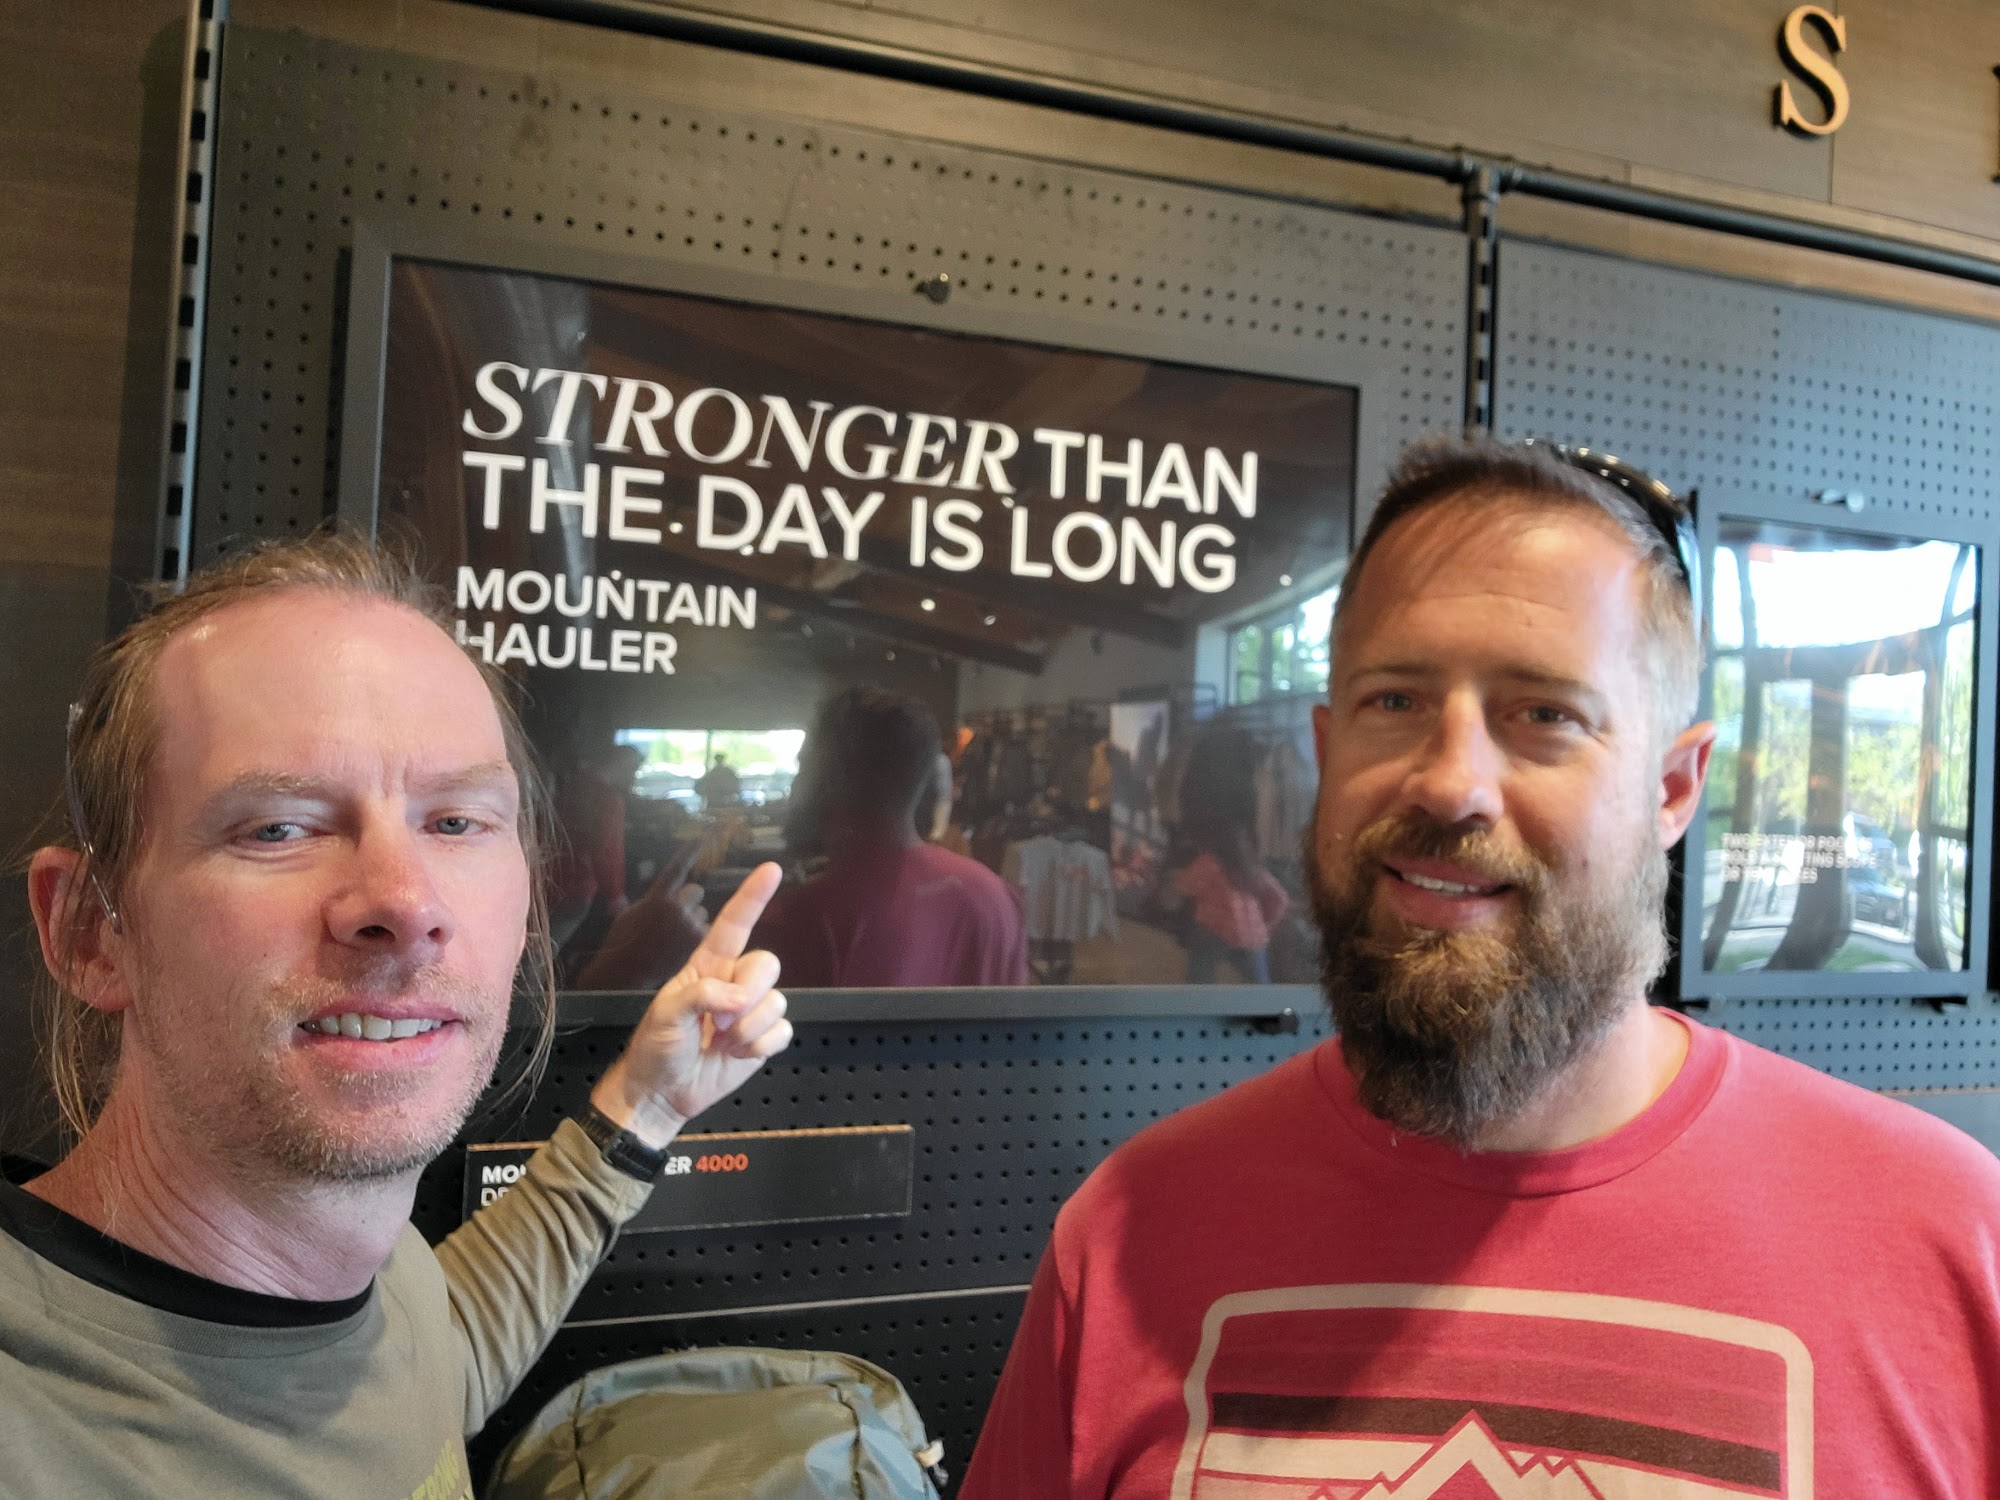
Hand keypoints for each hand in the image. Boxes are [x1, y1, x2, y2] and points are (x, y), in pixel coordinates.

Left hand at [590, 862, 791, 1146]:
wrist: (663, 1093)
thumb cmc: (656, 1047)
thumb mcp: (665, 1015)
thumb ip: (700, 996)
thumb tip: (738, 999)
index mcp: (707, 967)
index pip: (734, 924)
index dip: (752, 897)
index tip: (772, 869)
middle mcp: (734, 983)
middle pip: (767, 964)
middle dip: (749, 993)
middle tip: (720, 1021)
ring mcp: (751, 1012)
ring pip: (778, 1001)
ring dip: (749, 1029)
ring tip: (721, 1042)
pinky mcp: (763, 1040)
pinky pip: (783, 1032)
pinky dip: (760, 1047)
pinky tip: (735, 1055)